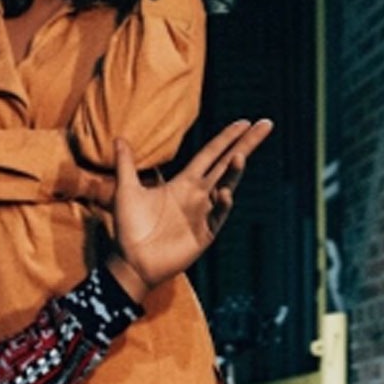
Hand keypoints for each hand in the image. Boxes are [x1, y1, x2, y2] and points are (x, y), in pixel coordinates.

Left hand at [106, 119, 273, 301]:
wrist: (131, 262)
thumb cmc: (129, 228)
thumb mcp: (126, 191)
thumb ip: (126, 164)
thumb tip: (118, 138)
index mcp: (183, 183)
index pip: (211, 155)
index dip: (226, 139)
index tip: (245, 122)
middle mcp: (198, 195)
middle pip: (227, 164)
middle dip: (246, 145)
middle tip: (265, 125)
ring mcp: (204, 214)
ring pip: (226, 186)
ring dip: (234, 172)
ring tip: (240, 155)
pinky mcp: (205, 234)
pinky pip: (217, 216)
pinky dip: (222, 204)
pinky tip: (225, 192)